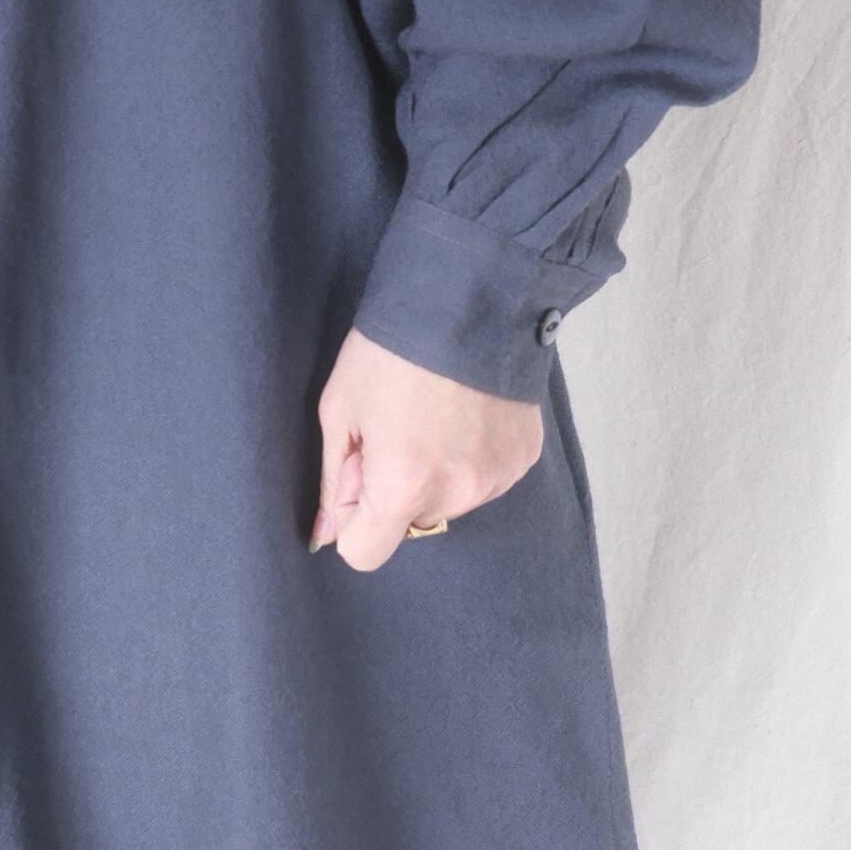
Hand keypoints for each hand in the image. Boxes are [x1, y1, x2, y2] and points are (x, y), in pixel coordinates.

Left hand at [310, 327, 543, 572]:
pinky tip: (466, 411)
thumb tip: (327, 533)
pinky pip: (484, 478)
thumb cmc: (391, 347)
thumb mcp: (341, 408)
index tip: (357, 476)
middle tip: (397, 426)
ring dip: (436, 473)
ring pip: (449, 500)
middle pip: (410, 522)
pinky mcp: (524, 458)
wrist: (468, 295)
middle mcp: (455, 493)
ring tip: (434, 413)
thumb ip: (335, 479)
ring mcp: (496, 477)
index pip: (365, 554)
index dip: (353, 520)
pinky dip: (471, 456)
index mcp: (402, 485)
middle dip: (396, 487)